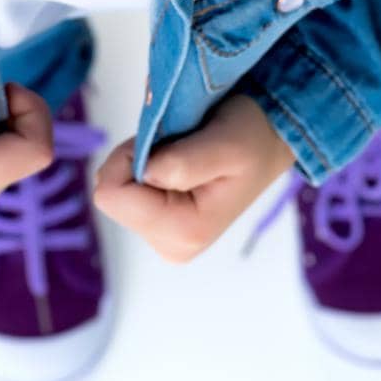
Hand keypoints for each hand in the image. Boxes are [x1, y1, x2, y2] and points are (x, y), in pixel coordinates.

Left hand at [92, 94, 295, 262]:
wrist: (270, 139)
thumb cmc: (251, 136)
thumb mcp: (224, 143)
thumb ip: (182, 163)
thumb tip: (143, 174)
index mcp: (183, 232)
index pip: (110, 195)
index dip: (129, 157)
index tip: (164, 142)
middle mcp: (170, 245)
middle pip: (112, 195)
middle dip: (137, 161)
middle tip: (178, 146)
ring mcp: (165, 238)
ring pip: (119, 192)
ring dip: (144, 162)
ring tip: (184, 153)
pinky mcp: (162, 227)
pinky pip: (129, 192)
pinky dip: (148, 168)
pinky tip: (180, 163)